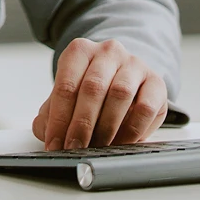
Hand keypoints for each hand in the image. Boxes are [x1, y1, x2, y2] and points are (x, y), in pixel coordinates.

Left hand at [33, 38, 168, 150]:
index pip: (66, 84)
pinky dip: (133, 130)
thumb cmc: (92, 87)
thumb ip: (52, 111)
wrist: (124, 74)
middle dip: (81, 124)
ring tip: (98, 148)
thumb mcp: (69, 93)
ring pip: (120, 94)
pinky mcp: (156, 82)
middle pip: (92, 88)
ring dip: (107, 128)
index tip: (55, 143)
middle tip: (75, 148)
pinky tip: (122, 143)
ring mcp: (133, 64)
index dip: (59, 118)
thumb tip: (44, 131)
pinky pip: (146, 107)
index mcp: (80, 50)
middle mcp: (107, 51)